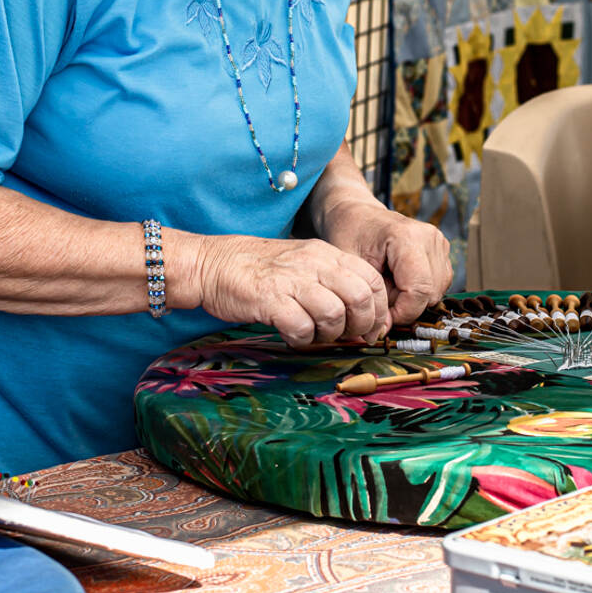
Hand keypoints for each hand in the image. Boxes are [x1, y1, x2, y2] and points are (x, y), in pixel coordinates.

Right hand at [193, 234, 390, 347]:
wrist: (213, 263)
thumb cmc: (259, 268)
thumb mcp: (302, 263)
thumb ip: (331, 281)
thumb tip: (362, 316)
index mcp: (325, 253)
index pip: (372, 280)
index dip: (378, 310)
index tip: (370, 328)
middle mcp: (313, 263)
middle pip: (360, 297)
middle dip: (360, 326)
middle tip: (346, 337)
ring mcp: (291, 280)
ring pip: (334, 313)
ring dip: (329, 334)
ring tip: (314, 334)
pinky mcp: (270, 299)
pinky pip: (301, 326)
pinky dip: (302, 339)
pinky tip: (292, 335)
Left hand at [318, 197, 451, 325]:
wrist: (356, 215)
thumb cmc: (350, 235)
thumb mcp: (351, 267)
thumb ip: (367, 299)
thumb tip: (380, 333)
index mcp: (408, 237)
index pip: (418, 290)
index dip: (401, 312)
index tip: (379, 315)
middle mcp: (430, 237)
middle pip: (429, 294)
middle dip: (404, 305)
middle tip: (379, 294)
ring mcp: (439, 243)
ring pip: (436, 292)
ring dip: (411, 298)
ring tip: (387, 283)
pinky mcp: (442, 250)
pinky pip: (437, 285)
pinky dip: (418, 290)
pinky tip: (398, 280)